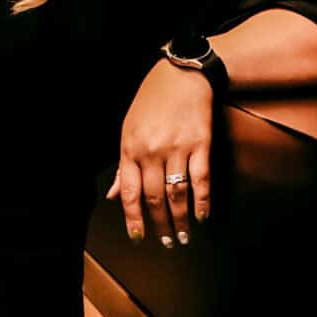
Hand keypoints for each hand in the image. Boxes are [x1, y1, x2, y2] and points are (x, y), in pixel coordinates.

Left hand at [107, 61, 213, 245]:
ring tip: (183, 237)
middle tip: (166, 243)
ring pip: (177, 194)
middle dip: (160, 225)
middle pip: (154, 198)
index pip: (130, 193)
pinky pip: (201, 180)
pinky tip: (202, 217)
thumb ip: (124, 166)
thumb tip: (115, 196)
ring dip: (181, 220)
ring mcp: (177, 148)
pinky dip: (202, 202)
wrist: (181, 73)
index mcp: (130, 148)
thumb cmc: (151, 101)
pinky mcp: (201, 144)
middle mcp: (151, 151)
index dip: (134, 219)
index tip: (138, 238)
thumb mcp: (128, 129)